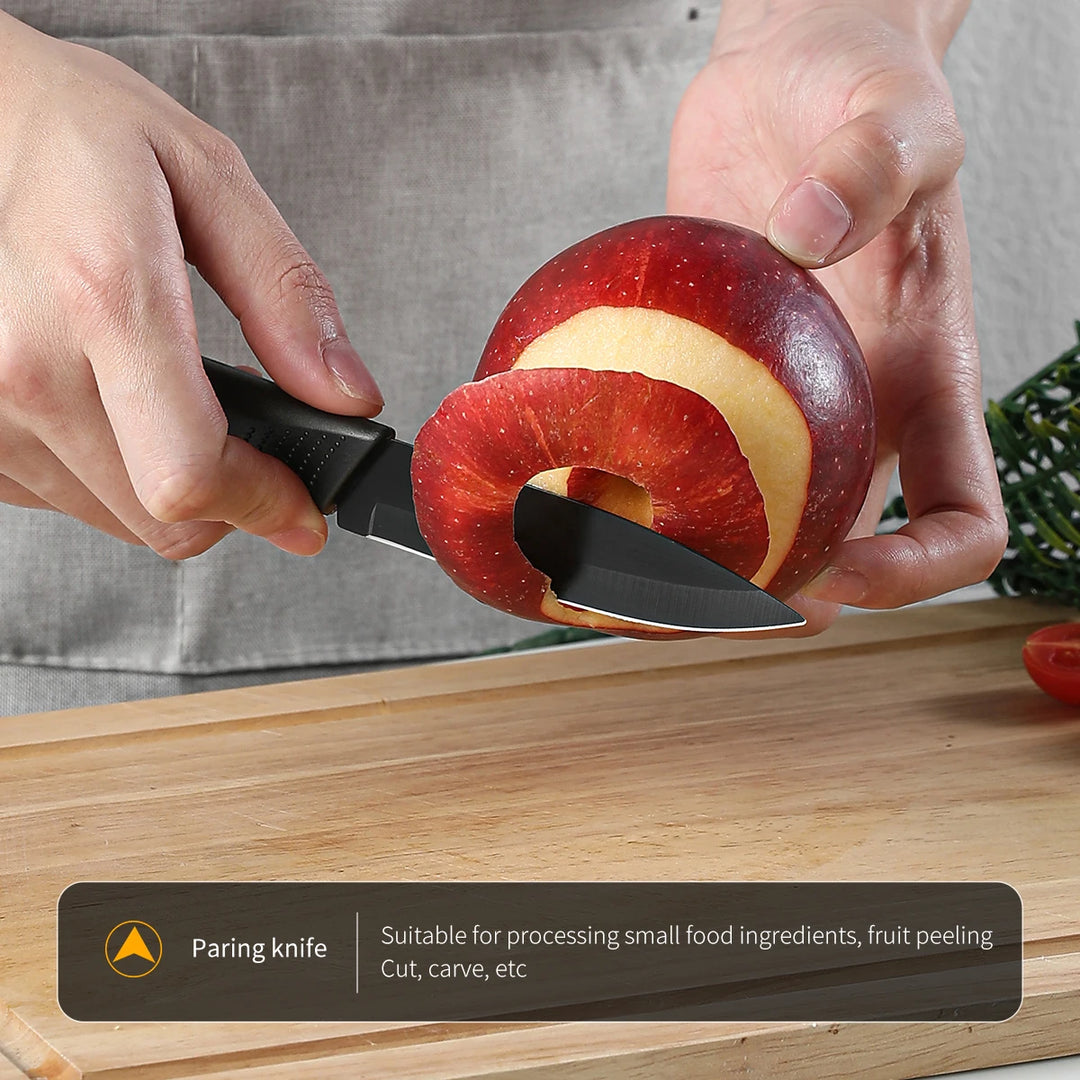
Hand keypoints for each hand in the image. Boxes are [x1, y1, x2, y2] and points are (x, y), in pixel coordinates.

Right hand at [0, 13, 382, 557]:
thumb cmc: (78, 134)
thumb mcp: (209, 181)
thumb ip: (288, 300)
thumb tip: (345, 394)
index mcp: (102, 295)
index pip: (188, 473)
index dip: (262, 503)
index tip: (301, 502)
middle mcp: (23, 363)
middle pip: (161, 517)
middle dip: (232, 496)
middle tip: (256, 447)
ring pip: (121, 518)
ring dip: (173, 482)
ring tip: (178, 401)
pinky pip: (69, 498)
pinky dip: (117, 471)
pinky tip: (123, 406)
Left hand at [668, 0, 1006, 631]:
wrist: (788, 71)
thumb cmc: (863, 87)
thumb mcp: (893, 110)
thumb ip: (870, 166)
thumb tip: (809, 227)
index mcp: (922, 378)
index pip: (959, 518)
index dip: (911, 573)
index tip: (832, 573)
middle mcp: (851, 410)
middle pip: (832, 551)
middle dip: (772, 600)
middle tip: (689, 604)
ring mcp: (775, 400)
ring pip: (746, 521)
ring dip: (689, 565)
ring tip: (613, 576)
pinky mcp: (705, 373)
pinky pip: (670, 450)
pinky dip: (624, 482)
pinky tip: (565, 486)